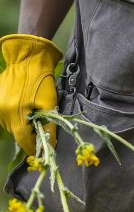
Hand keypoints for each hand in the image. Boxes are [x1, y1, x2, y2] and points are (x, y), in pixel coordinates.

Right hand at [0, 34, 62, 155]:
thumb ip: (48, 126)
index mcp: (15, 114)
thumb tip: (50, 144)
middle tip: (42, 135)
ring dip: (22, 127)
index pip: (23, 140)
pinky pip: (5, 116)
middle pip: (16, 133)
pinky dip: (15, 118)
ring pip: (10, 126)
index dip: (33, 148)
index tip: (43, 152)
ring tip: (34, 121)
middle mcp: (2, 113)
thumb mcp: (49, 104)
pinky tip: (25, 111)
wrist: (28, 59)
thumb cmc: (41, 81)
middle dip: (29, 136)